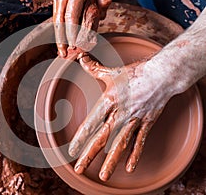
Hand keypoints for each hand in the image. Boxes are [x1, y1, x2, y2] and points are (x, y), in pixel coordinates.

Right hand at [52, 0, 111, 56]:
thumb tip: (102, 15)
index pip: (71, 18)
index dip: (71, 34)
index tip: (73, 45)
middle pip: (58, 22)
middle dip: (60, 40)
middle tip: (63, 53)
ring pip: (56, 19)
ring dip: (58, 35)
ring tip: (61, 48)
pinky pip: (56, 12)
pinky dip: (59, 25)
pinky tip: (62, 34)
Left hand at [69, 53, 174, 180]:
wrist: (162, 74)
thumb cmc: (135, 73)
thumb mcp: (112, 71)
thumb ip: (94, 68)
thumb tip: (80, 58)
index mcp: (109, 101)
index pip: (91, 122)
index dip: (80, 138)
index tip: (71, 150)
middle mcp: (120, 113)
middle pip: (103, 138)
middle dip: (89, 155)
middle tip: (79, 169)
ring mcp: (134, 120)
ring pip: (121, 144)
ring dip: (111, 162)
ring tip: (103, 177)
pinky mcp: (146, 123)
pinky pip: (140, 141)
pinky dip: (135, 155)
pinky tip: (129, 168)